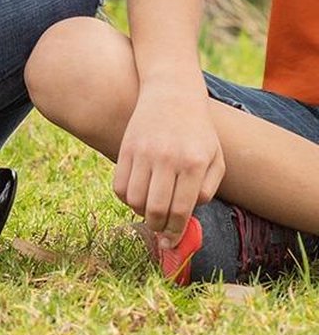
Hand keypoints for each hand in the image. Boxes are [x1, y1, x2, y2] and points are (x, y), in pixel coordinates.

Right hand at [112, 85, 224, 246]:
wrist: (172, 92)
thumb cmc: (198, 130)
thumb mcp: (216, 158)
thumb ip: (208, 189)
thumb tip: (187, 214)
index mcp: (194, 164)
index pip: (181, 210)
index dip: (175, 231)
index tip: (172, 241)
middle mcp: (168, 158)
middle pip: (156, 208)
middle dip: (157, 228)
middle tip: (160, 231)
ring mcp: (144, 151)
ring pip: (134, 199)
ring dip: (140, 213)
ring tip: (148, 210)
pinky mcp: (126, 146)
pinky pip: (119, 184)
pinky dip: (125, 198)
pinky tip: (136, 195)